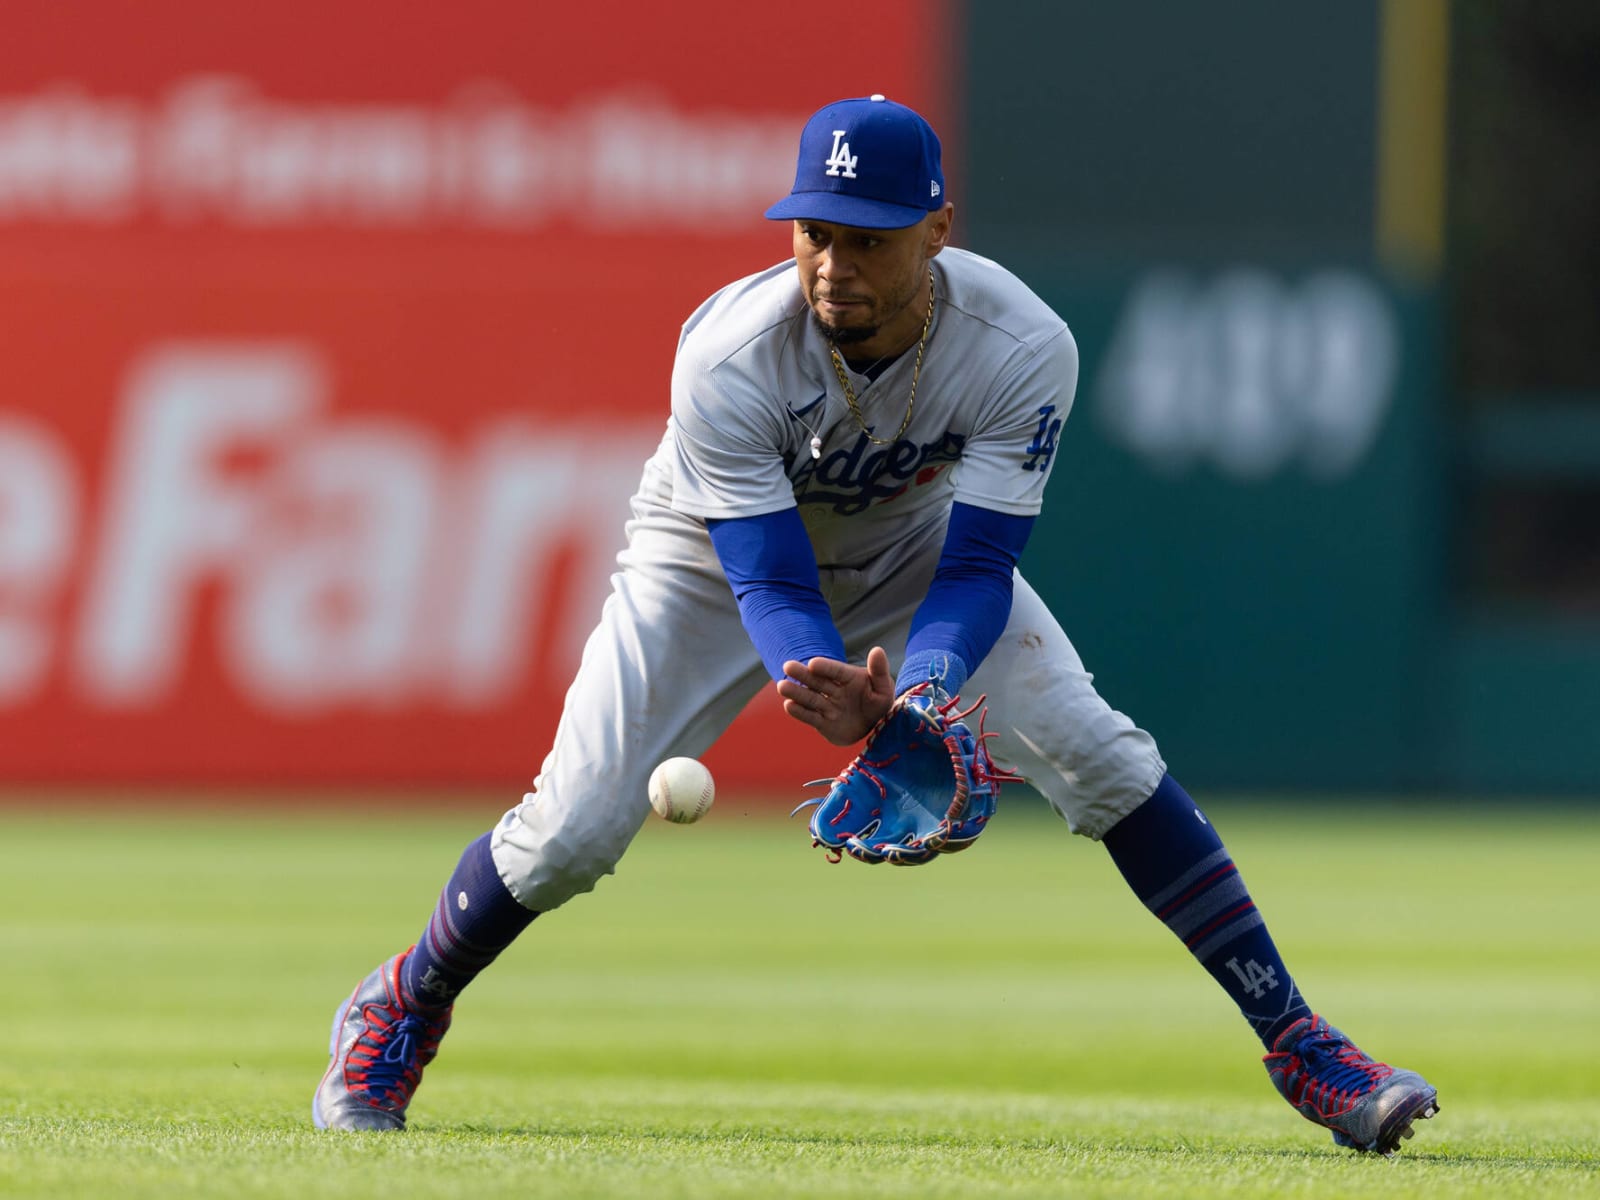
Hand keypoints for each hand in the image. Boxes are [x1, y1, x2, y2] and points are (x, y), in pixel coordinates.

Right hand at [777, 646, 895, 745]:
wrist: (872, 725)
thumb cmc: (878, 702)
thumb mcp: (883, 687)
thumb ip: (879, 670)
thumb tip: (877, 650)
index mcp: (848, 677)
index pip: (836, 671)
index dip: (825, 667)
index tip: (813, 664)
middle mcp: (834, 690)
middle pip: (817, 681)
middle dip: (803, 675)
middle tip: (787, 666)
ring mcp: (827, 706)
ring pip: (811, 698)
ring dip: (797, 692)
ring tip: (782, 686)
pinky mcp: (823, 723)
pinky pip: (811, 717)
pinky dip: (800, 712)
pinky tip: (788, 705)